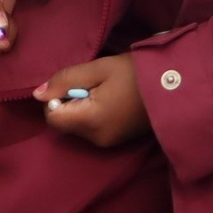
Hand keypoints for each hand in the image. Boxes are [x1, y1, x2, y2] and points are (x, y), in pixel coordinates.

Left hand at [33, 53, 150, 146]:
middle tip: (94, 85)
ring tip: (106, 92)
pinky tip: (113, 102)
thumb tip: (37, 94)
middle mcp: (95, 139)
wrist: (175, 86)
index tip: (74, 84)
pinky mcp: (114, 142)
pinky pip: (91, 130)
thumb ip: (65, 79)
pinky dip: (94, 115)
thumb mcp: (99, 68)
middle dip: (71, 103)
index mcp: (90, 121)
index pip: (52, 118)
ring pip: (77, 127)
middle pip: (64, 123)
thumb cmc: (137, 73)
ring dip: (82, 109)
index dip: (56, 99)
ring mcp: (106, 144)